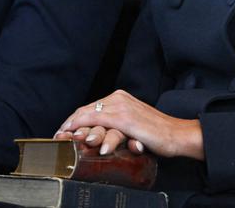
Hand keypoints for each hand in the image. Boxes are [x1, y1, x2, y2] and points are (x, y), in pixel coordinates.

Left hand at [56, 90, 203, 159]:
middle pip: (85, 110)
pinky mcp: (125, 118)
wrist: (177, 134)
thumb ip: (116, 126)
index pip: (90, 107)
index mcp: (120, 97)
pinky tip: (78, 138)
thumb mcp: (132, 126)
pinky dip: (85, 128)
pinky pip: (98, 121)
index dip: (74, 120)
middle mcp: (119, 98)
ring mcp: (121, 107)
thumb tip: (98, 135)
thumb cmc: (157, 134)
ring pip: (89, 114)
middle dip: (69, 124)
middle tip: (58, 137)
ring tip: (64, 138)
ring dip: (73, 127)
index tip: (63, 132)